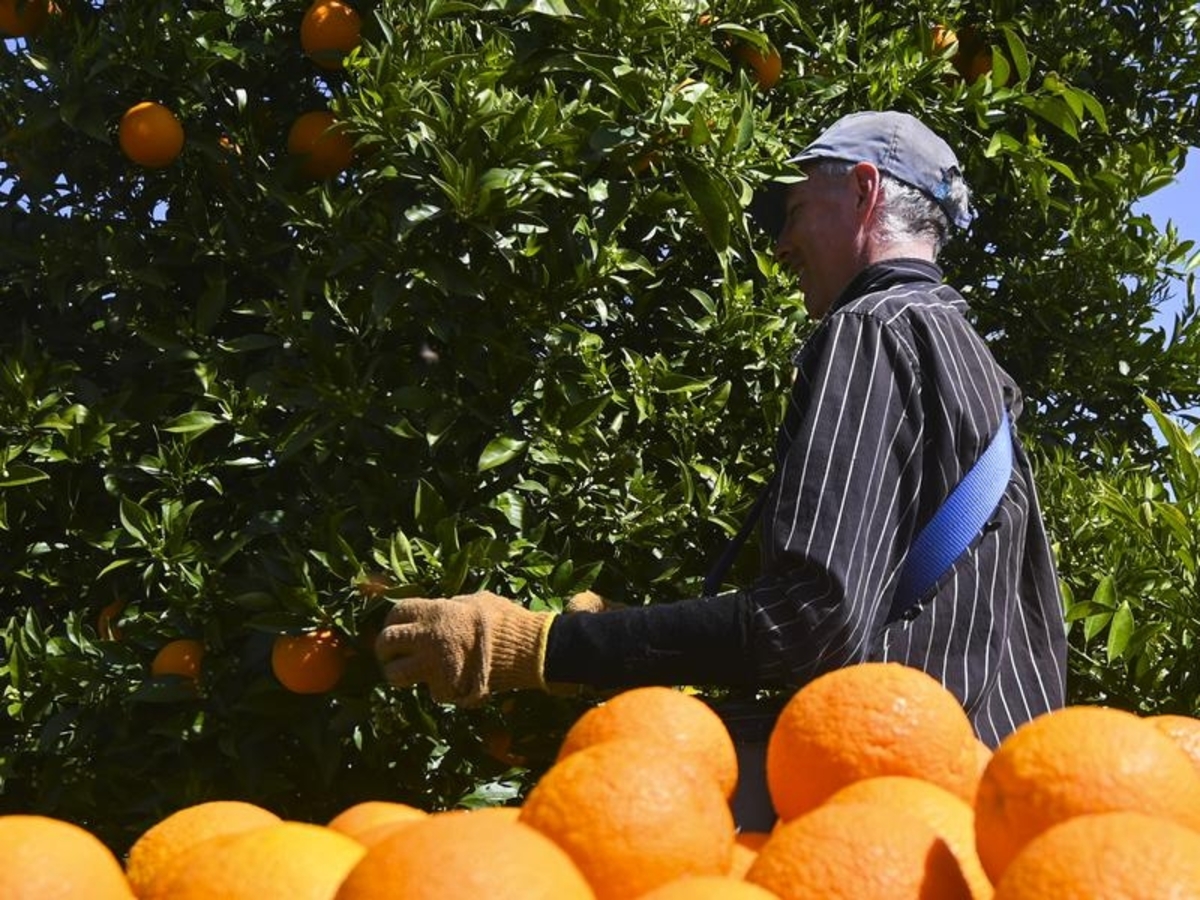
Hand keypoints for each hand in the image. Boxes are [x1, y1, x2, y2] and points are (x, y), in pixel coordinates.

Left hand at [374, 591, 553, 705]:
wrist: (524, 650)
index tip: (396, 626)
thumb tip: (444, 608)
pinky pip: (430, 691)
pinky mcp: (444, 688)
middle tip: (391, 653)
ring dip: (400, 674)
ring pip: (395, 675)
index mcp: (434, 612)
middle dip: (385, 649)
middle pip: (385, 643)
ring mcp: (433, 665)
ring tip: (410, 673)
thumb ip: (453, 606)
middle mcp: (426, 638)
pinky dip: (438, 688)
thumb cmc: (505, 620)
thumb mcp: (477, 601)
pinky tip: (450, 681)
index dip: (393, 620)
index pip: (396, 612)